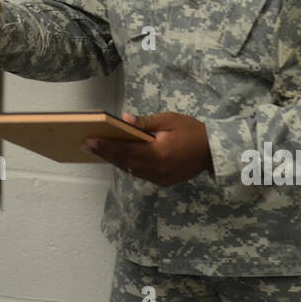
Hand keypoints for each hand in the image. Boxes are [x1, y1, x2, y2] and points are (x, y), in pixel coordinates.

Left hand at [83, 111, 213, 186]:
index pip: (126, 150)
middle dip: (105, 154)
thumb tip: (125, 119)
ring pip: (131, 170)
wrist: (214, 151)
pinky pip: (141, 174)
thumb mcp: (169, 120)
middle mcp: (157, 170)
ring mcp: (160, 178)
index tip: (90, 142)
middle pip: (125, 162)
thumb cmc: (191, 131)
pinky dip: (128, 165)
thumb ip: (146, 122)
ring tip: (98, 150)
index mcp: (158, 153)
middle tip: (87, 146)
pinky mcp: (163, 181)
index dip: (106, 147)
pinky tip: (118, 157)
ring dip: (115, 160)